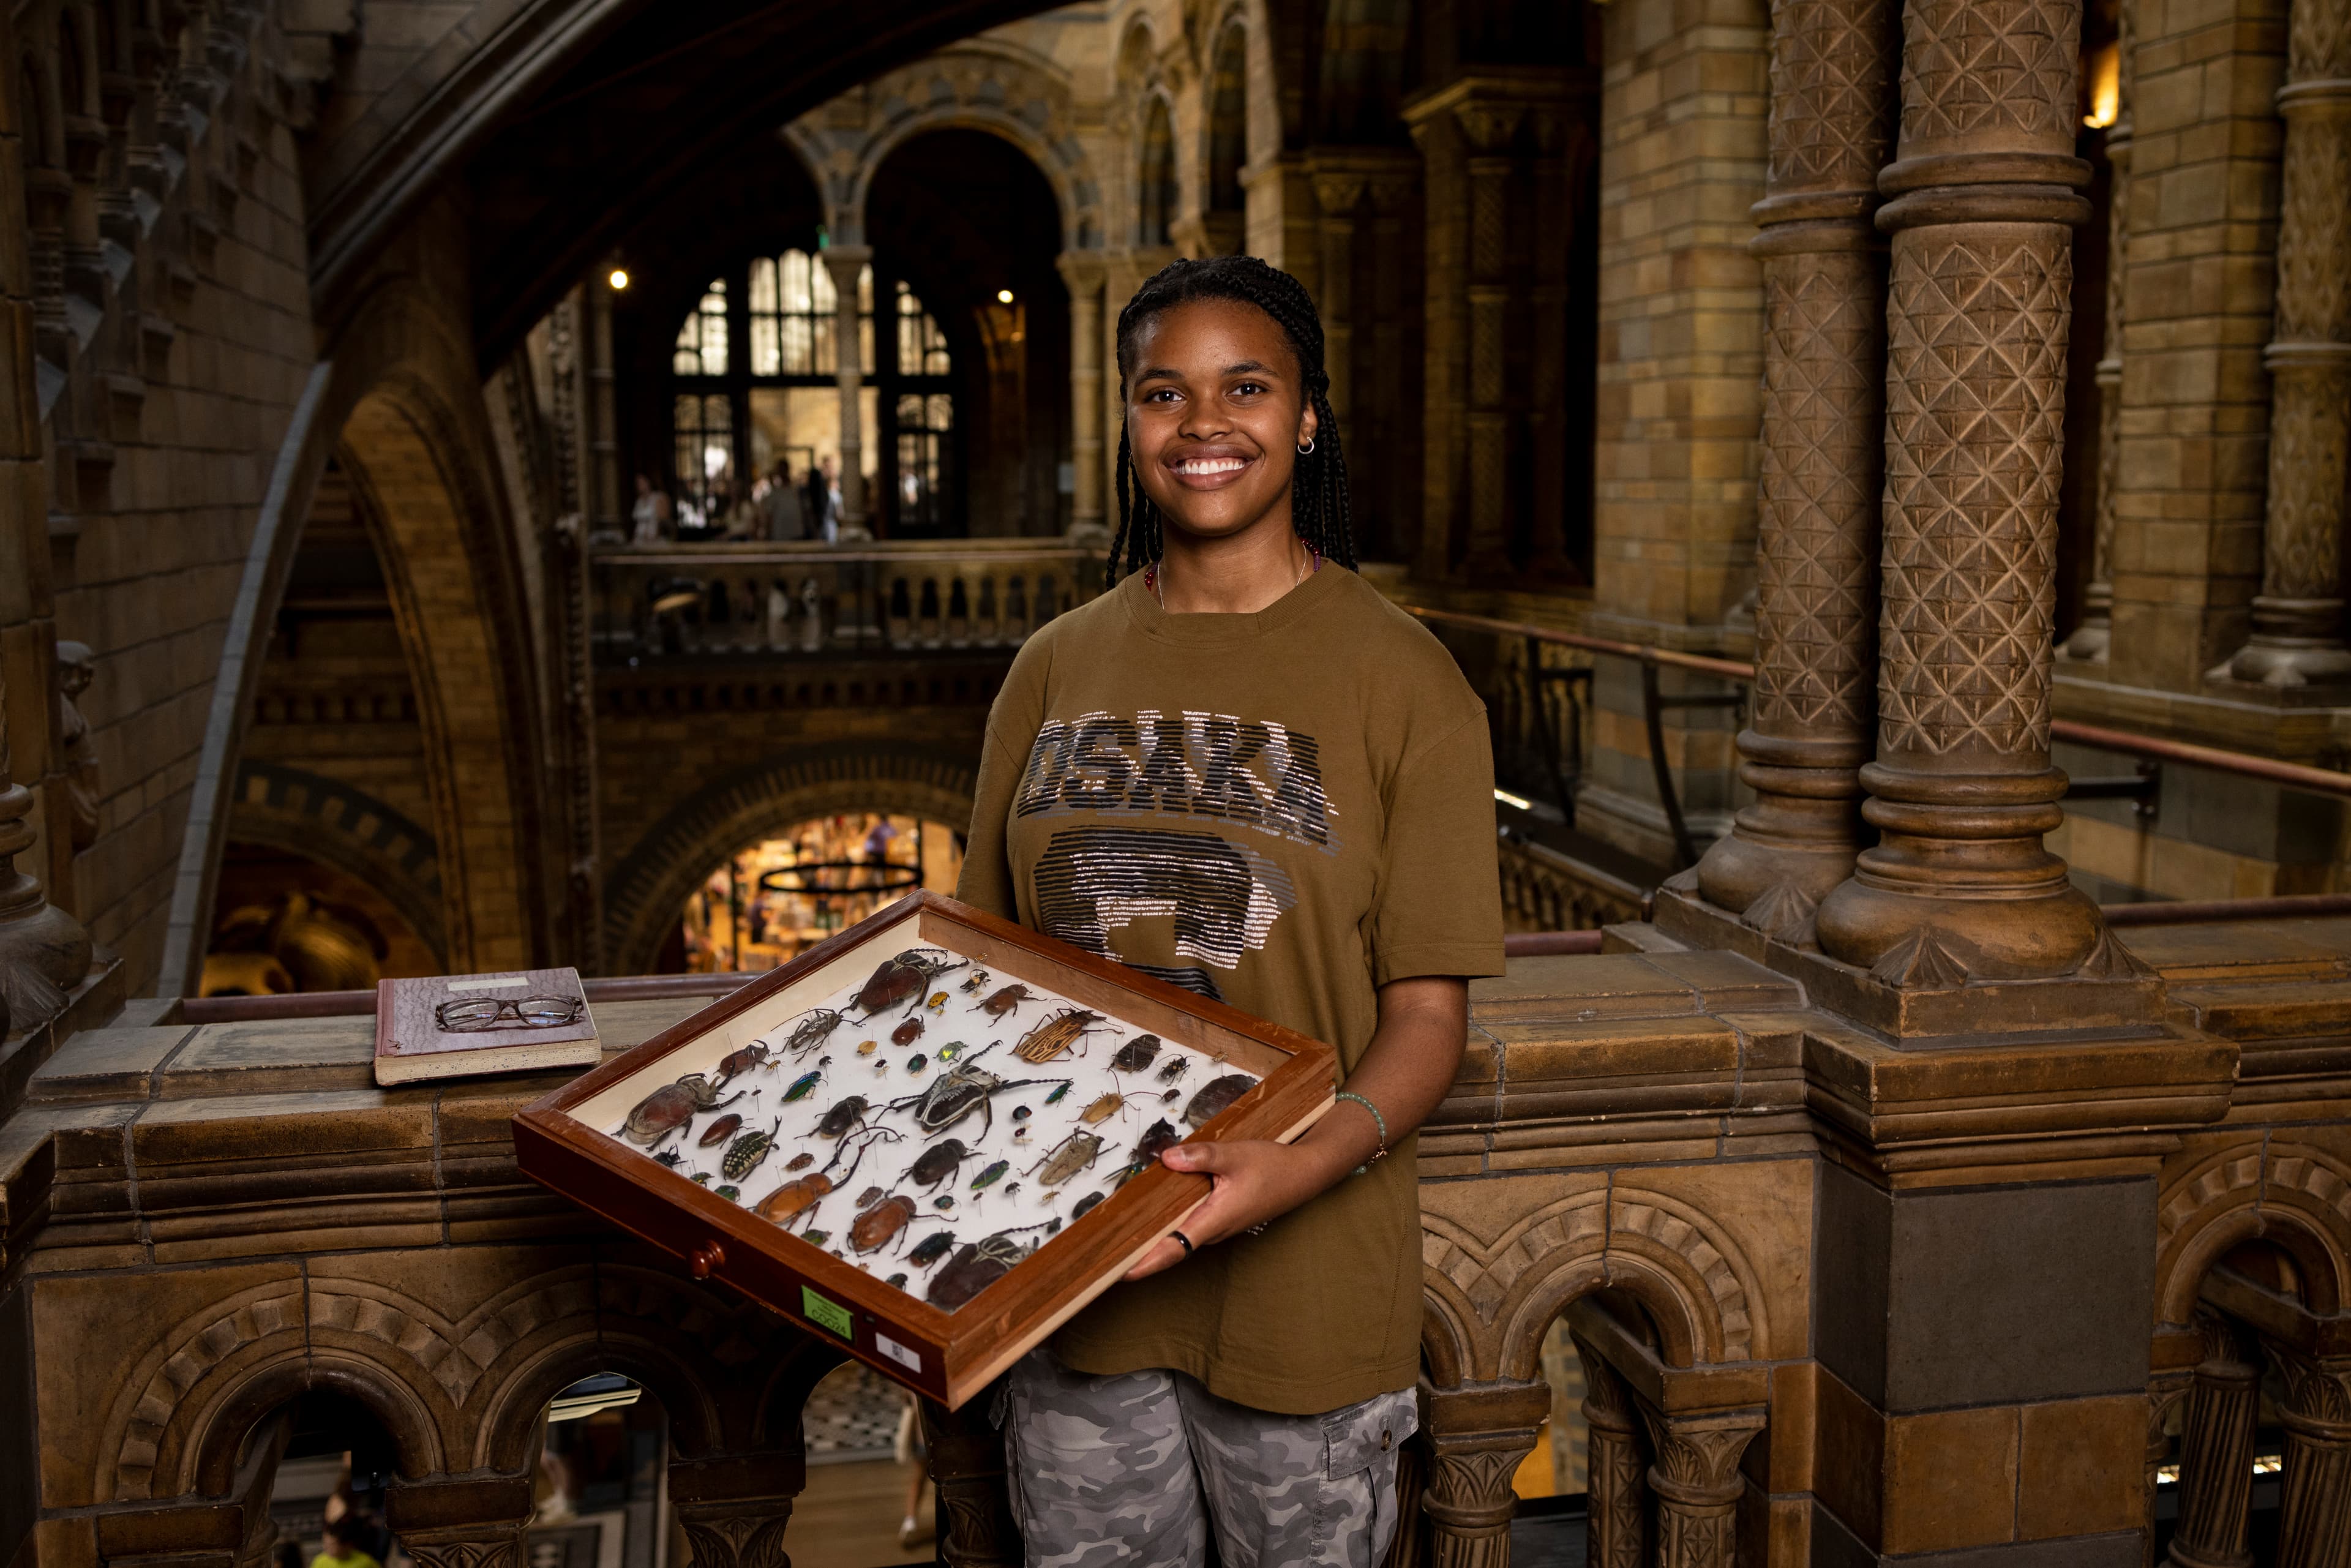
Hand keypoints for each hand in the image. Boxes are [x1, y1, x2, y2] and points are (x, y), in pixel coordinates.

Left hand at [1120, 1136, 1350, 1280]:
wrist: (1305, 1175)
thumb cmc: (1272, 1167)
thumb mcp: (1235, 1155)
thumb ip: (1200, 1156)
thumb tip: (1166, 1159)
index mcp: (1214, 1219)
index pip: (1173, 1249)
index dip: (1145, 1263)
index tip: (1118, 1272)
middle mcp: (1214, 1230)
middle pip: (1171, 1246)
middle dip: (1139, 1251)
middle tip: (1104, 1251)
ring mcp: (1219, 1227)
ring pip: (1180, 1236)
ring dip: (1153, 1237)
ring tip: (1119, 1233)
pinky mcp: (1222, 1219)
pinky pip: (1190, 1226)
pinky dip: (1169, 1224)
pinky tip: (1152, 1211)